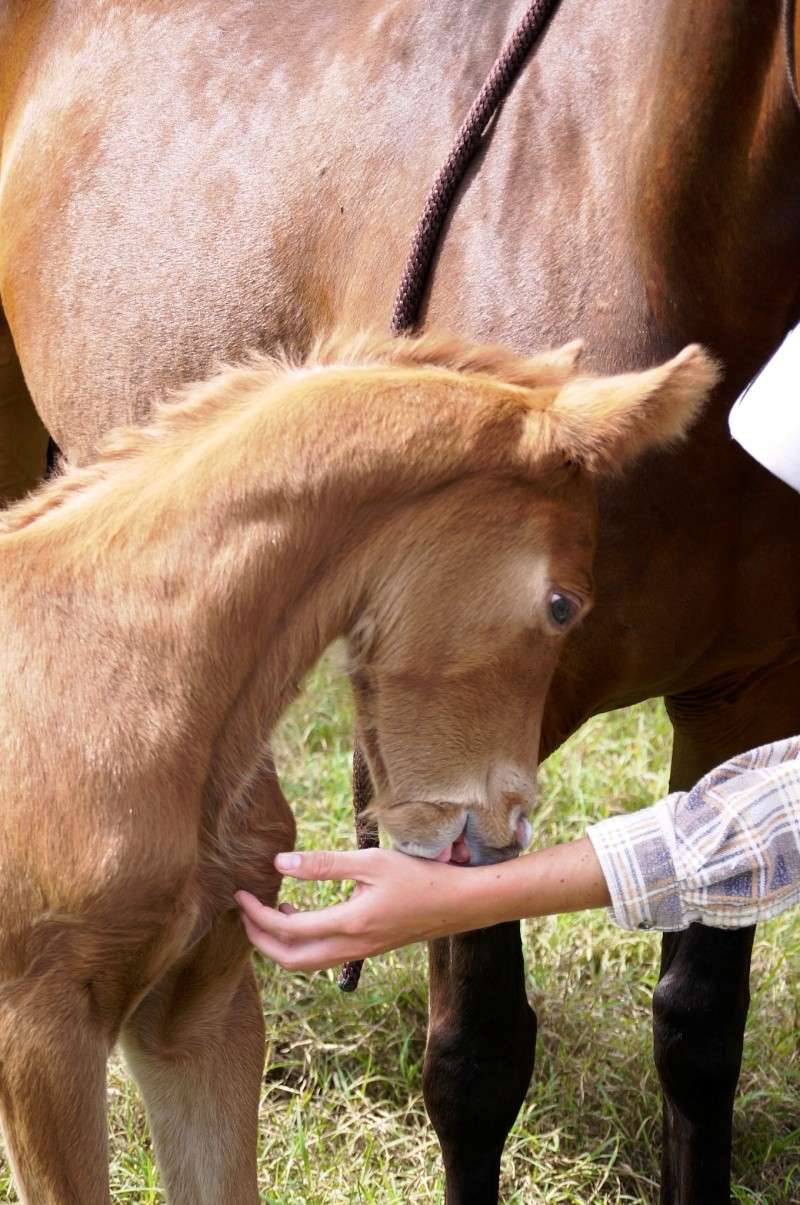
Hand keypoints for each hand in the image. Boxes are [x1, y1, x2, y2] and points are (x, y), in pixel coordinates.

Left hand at [235, 847, 491, 972]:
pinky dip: (302, 943)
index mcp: (350, 924)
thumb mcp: (371, 862)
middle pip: (290, 960)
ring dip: (280, 945)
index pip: (288, 929)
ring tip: (270, 911)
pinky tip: (305, 913)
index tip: (241, 894)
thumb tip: (279, 863)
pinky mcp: (369, 949)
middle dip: (260, 940)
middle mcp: (352, 946)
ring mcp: (361, 952)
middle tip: (245, 912)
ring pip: (306, 963)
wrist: (460, 904)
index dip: (258, 915)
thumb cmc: (419, 876)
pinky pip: (324, 957)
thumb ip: (324, 864)